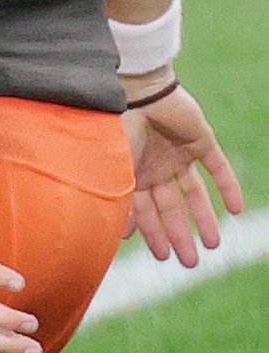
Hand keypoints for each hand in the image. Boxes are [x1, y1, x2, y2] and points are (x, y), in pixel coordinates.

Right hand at [123, 81, 243, 265]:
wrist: (138, 90)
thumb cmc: (117, 130)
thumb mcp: (116, 172)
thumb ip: (122, 202)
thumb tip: (116, 237)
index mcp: (132, 174)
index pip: (144, 211)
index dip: (152, 234)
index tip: (161, 256)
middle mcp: (155, 167)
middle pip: (170, 207)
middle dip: (179, 235)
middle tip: (190, 262)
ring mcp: (178, 154)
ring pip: (194, 193)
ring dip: (204, 218)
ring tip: (213, 244)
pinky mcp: (201, 140)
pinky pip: (218, 167)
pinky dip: (228, 187)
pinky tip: (236, 210)